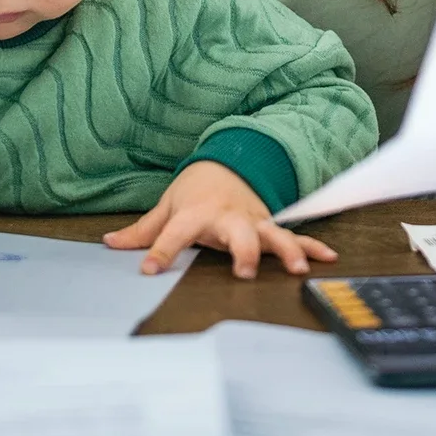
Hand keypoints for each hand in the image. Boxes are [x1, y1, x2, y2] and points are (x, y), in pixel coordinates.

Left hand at [103, 161, 338, 278]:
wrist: (228, 164)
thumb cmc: (195, 191)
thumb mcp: (166, 207)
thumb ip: (142, 231)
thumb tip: (108, 242)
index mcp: (196, 214)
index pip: (174, 234)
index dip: (160, 251)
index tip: (148, 269)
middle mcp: (227, 218)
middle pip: (237, 233)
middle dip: (242, 251)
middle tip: (243, 271)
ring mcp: (253, 221)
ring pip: (272, 235)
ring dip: (286, 250)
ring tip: (297, 268)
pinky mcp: (270, 226)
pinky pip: (294, 236)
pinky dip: (312, 246)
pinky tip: (327, 258)